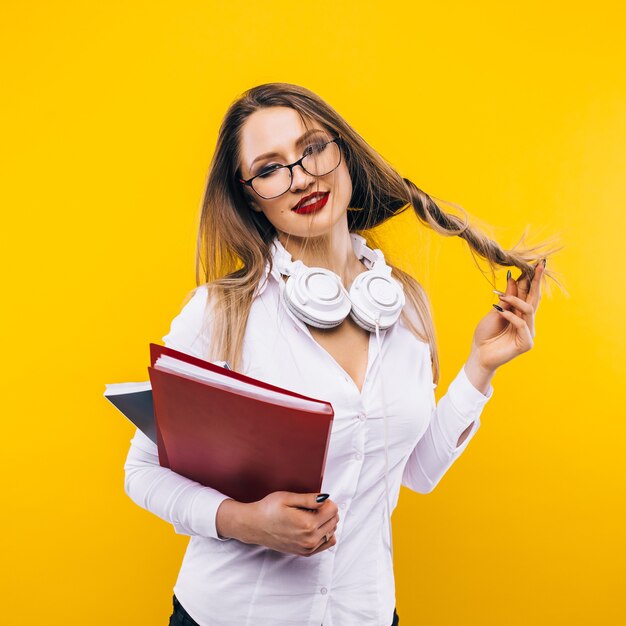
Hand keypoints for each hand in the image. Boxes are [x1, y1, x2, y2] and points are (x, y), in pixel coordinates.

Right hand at [220, 492, 338, 556]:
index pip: (333, 510)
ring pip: (332, 532)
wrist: (254, 526)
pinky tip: (312, 526)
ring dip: (326, 522)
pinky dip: (324, 533)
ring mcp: (308, 548)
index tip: (314, 500)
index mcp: (307, 524)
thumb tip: (326, 498)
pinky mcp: (305, 552)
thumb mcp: (287, 498)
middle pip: (334, 520)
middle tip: (310, 507)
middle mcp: (310, 539)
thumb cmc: (268, 509)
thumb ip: (309, 499)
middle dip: (326, 511)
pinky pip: (326, 543)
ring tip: (309, 516)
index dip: (325, 501)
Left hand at [469, 260, 545, 372]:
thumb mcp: (495, 311)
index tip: (535, 263)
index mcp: (520, 313)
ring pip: (528, 309)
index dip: (531, 279)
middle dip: (537, 281)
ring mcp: (528, 332)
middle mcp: (527, 321)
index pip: (528, 293)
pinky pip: (521, 324)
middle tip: (539, 265)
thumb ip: (507, 298)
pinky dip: (510, 316)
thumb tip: (514, 277)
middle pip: (534, 298)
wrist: (479, 353)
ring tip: (499, 296)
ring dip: (514, 300)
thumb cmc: (485, 334)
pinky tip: (499, 311)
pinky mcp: (526, 342)